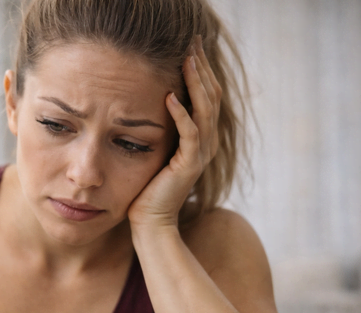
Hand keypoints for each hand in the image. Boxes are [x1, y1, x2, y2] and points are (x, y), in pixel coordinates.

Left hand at [129, 35, 221, 229]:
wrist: (150, 221)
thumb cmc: (148, 187)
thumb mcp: (157, 148)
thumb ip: (163, 127)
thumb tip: (154, 99)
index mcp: (201, 138)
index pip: (208, 96)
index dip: (203, 70)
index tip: (192, 46)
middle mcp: (206, 143)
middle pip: (212, 97)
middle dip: (203, 69)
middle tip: (194, 43)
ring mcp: (200, 154)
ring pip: (205, 111)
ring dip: (196, 84)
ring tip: (187, 61)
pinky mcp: (188, 165)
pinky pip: (190, 135)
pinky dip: (181, 115)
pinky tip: (170, 97)